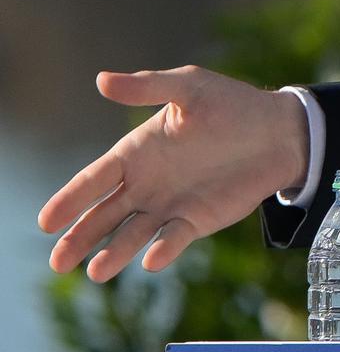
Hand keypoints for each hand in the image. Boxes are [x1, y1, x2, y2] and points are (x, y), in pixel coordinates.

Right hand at [37, 66, 309, 280]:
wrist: (280, 131)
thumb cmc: (232, 104)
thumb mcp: (189, 88)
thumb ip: (148, 87)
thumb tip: (101, 80)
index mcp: (137, 152)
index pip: (95, 179)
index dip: (70, 199)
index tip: (46, 221)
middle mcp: (146, 184)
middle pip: (104, 215)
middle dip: (79, 237)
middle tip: (57, 262)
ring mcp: (169, 205)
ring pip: (132, 233)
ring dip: (114, 252)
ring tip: (95, 272)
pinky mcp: (197, 220)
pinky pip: (174, 238)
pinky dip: (163, 249)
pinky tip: (151, 260)